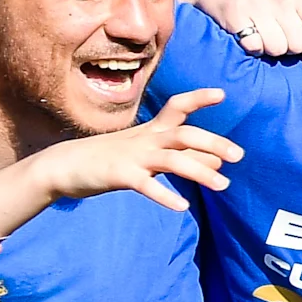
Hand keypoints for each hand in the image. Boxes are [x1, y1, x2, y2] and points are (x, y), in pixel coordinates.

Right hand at [16, 88, 241, 211]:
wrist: (63, 166)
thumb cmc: (110, 158)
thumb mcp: (148, 154)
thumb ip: (182, 156)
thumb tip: (218, 161)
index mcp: (151, 130)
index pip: (177, 107)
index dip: (198, 98)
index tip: (222, 94)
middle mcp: (146, 139)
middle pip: (185, 134)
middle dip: (213, 142)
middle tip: (239, 156)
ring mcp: (132, 156)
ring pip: (172, 160)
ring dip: (200, 171)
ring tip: (223, 185)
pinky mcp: (119, 175)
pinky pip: (146, 185)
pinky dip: (164, 196)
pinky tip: (182, 207)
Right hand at [191, 0, 301, 59]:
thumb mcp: (294, 1)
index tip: (300, 38)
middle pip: (299, 46)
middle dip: (290, 48)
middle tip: (277, 36)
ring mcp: (256, 2)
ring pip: (277, 49)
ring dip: (270, 49)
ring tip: (263, 35)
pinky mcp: (235, 13)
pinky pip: (254, 47)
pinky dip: (252, 48)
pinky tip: (247, 35)